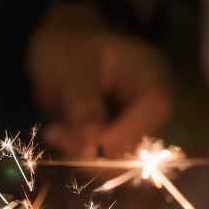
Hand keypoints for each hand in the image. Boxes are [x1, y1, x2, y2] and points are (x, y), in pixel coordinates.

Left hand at [27, 3, 173, 157]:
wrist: (59, 49)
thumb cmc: (68, 48)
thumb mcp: (70, 69)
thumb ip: (82, 105)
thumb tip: (91, 145)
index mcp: (150, 74)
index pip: (155, 109)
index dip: (124, 134)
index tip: (85, 145)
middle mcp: (152, 104)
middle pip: (142, 142)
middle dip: (97, 150)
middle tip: (55, 135)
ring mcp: (138, 125)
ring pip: (121, 159)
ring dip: (84, 155)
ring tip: (53, 132)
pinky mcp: (119, 141)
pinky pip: (105, 161)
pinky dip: (80, 154)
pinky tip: (59, 135)